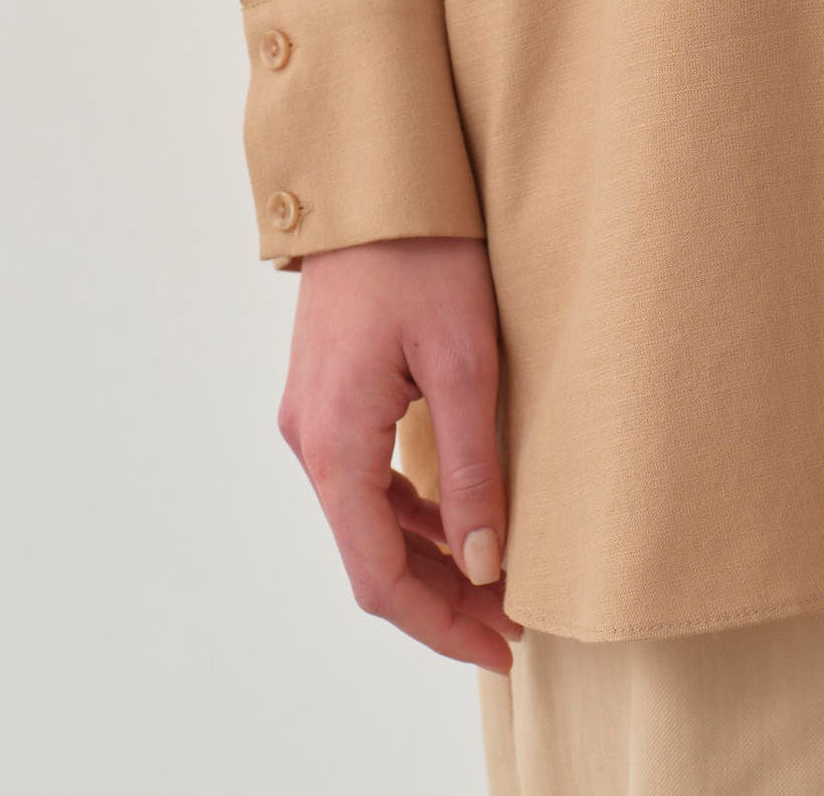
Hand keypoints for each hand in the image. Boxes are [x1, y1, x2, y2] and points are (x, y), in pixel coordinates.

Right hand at [278, 236, 522, 672]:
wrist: (378, 174)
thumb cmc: (424, 253)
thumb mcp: (465, 360)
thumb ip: (473, 467)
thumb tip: (488, 563)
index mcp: (335, 442)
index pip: (379, 578)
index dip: (440, 625)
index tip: (502, 648)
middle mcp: (310, 438)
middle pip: (370, 556)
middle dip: (441, 600)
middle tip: (512, 625)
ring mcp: (314, 414)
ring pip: (366, 520)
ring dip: (428, 558)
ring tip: (498, 580)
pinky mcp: (330, 390)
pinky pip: (364, 477)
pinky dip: (410, 512)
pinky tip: (461, 516)